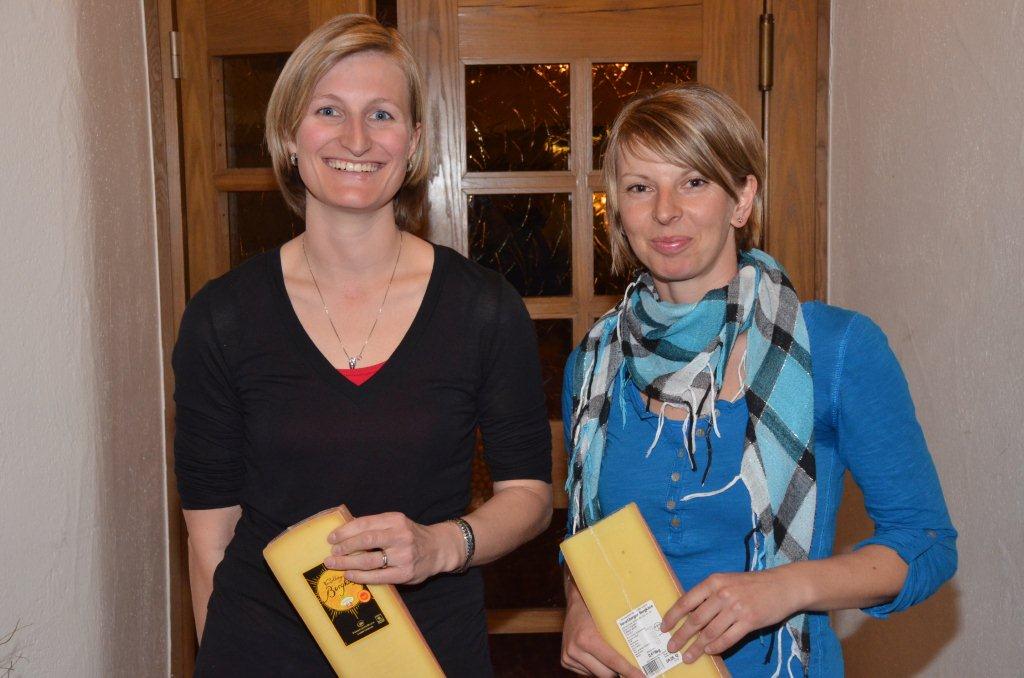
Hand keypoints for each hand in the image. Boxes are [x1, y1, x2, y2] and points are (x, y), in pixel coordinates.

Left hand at [324, 512, 461, 585]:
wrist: (438, 549)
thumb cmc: (410, 536)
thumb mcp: (397, 524)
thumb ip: (376, 527)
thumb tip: (345, 533)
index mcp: (395, 520)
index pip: (366, 523)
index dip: (346, 531)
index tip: (332, 538)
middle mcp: (400, 535)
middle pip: (366, 540)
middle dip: (345, 547)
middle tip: (331, 553)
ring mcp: (403, 555)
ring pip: (369, 560)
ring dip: (348, 563)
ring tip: (334, 565)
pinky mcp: (405, 573)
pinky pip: (378, 576)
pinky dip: (360, 576)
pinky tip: (350, 575)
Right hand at [561, 579, 643, 677]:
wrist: (575, 601)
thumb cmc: (594, 605)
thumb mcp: (607, 617)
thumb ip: (619, 636)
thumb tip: (642, 650)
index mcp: (586, 638)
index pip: (613, 661)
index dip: (629, 671)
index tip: (642, 676)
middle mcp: (575, 649)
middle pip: (606, 673)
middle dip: (621, 673)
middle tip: (635, 671)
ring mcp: (568, 656)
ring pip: (597, 674)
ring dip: (609, 671)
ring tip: (620, 665)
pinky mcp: (565, 660)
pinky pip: (587, 672)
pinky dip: (598, 668)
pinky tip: (604, 660)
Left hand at [660, 568, 807, 662]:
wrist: (782, 585)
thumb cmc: (751, 584)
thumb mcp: (726, 581)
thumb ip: (709, 594)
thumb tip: (689, 614)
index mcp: (713, 582)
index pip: (686, 601)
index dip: (673, 616)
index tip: (664, 628)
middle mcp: (723, 594)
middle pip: (696, 620)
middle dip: (681, 636)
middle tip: (671, 648)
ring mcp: (736, 608)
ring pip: (710, 632)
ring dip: (696, 647)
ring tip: (687, 656)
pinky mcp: (749, 621)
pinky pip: (728, 639)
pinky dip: (716, 647)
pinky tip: (709, 652)